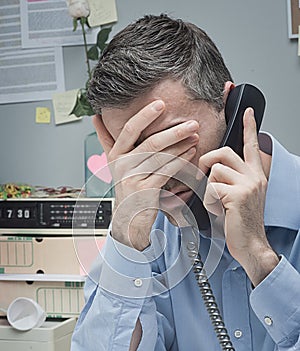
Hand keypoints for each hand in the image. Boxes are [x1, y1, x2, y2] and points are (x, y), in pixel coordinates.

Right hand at [93, 100, 198, 249]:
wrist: (128, 216)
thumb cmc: (125, 186)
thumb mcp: (113, 162)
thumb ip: (106, 139)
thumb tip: (95, 118)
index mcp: (115, 155)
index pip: (129, 130)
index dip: (144, 116)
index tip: (160, 104)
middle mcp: (122, 166)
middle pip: (150, 143)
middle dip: (174, 132)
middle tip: (192, 123)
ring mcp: (134, 179)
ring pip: (161, 158)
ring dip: (181, 146)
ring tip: (195, 136)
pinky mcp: (146, 191)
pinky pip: (166, 172)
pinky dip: (180, 161)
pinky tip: (190, 153)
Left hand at [199, 108, 278, 285]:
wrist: (250, 244)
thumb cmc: (239, 222)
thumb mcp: (236, 196)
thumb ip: (228, 179)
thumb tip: (210, 167)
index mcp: (254, 174)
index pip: (251, 145)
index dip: (248, 127)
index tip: (247, 110)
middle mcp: (254, 176)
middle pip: (224, 152)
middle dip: (208, 161)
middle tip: (204, 175)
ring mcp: (248, 185)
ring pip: (215, 170)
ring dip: (209, 187)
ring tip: (217, 202)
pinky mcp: (238, 195)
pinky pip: (212, 187)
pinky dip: (209, 200)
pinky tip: (219, 210)